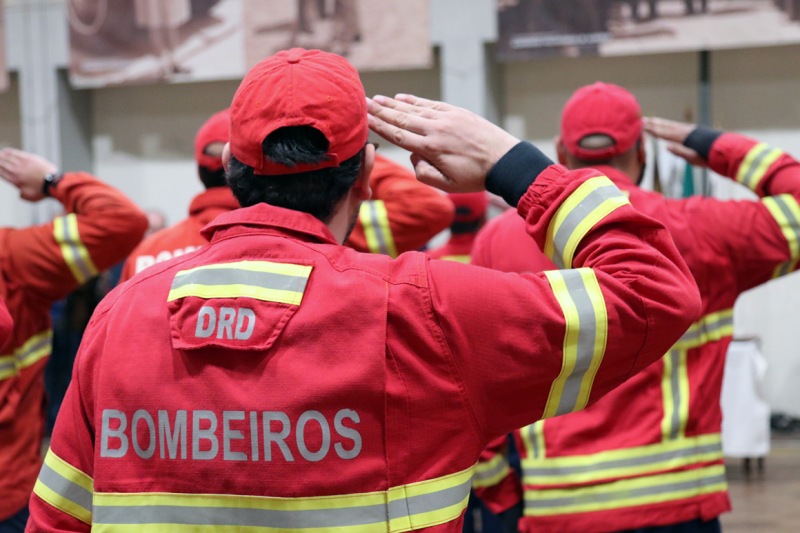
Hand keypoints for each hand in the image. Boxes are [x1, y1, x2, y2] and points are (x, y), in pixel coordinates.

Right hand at [0, 148, 57, 201]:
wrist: (52, 183)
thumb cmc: (41, 191)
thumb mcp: (29, 197)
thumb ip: (22, 195)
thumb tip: (20, 193)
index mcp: (14, 180)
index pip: (0, 173)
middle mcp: (16, 171)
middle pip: (2, 164)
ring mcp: (22, 163)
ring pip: (7, 157)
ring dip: (1, 155)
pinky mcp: (29, 158)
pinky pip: (16, 153)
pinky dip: (9, 151)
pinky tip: (5, 150)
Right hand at [367, 94, 519, 192]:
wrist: (504, 160)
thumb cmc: (475, 177)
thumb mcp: (448, 185)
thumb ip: (424, 174)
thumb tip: (414, 157)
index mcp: (431, 149)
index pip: (398, 135)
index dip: (379, 126)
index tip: (364, 118)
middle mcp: (435, 129)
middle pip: (401, 118)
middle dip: (380, 111)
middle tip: (362, 102)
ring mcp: (446, 118)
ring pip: (413, 109)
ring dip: (393, 104)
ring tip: (376, 98)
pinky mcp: (456, 112)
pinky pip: (430, 104)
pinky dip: (414, 100)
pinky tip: (401, 97)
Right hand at [643, 117, 706, 166]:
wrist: (725, 150)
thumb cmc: (708, 157)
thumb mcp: (693, 158)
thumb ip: (680, 152)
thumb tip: (666, 146)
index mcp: (683, 137)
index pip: (664, 133)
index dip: (652, 130)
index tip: (642, 126)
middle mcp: (685, 131)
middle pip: (665, 126)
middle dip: (653, 123)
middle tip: (642, 119)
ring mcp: (689, 129)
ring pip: (671, 124)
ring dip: (660, 122)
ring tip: (651, 120)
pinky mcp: (693, 131)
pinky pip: (676, 126)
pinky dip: (668, 125)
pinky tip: (667, 126)